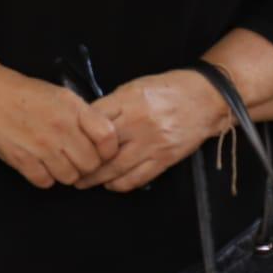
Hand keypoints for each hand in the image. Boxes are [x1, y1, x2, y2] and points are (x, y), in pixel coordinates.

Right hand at [0, 69, 119, 187]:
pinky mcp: (23, 160)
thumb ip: (82, 116)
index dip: (107, 150)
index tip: (99, 150)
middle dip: (84, 164)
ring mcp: (41, 146)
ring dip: (64, 172)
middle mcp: (60, 128)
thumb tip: (102, 140)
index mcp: (72, 108)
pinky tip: (37, 162)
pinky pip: (45, 182)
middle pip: (90, 164)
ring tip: (53, 159)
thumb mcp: (59, 95)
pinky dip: (43, 176)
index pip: (107, 138)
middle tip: (72, 156)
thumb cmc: (24, 93)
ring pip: (70, 177)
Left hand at [77, 69, 228, 191]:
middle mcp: (138, 124)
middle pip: (102, 149)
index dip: (77, 132)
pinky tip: (110, 185)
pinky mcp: (165, 159)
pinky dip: (121, 184)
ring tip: (83, 182)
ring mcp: (152, 144)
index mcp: (128, 101)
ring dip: (97, 179)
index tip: (66, 140)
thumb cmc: (166, 89)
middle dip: (82, 162)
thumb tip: (88, 120)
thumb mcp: (134, 88)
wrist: (205, 99)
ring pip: (117, 168)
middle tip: (67, 169)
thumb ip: (113, 104)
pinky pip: (139, 177)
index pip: (94, 119)